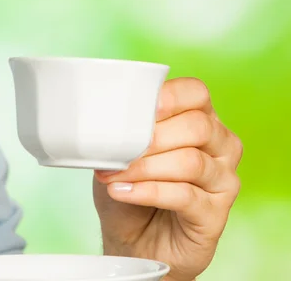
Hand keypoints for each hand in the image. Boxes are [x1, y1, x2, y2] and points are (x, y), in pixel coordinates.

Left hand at [93, 77, 242, 280]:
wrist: (133, 238)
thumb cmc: (130, 184)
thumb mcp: (122, 149)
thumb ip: (125, 129)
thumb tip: (106, 118)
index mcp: (201, 118)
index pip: (196, 92)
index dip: (169, 97)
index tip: (136, 109)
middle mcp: (221, 145)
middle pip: (196, 126)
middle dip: (151, 137)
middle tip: (118, 151)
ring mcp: (223, 180)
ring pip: (190, 161)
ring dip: (144, 167)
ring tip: (113, 175)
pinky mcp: (216, 214)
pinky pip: (185, 195)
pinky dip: (147, 191)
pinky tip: (123, 192)